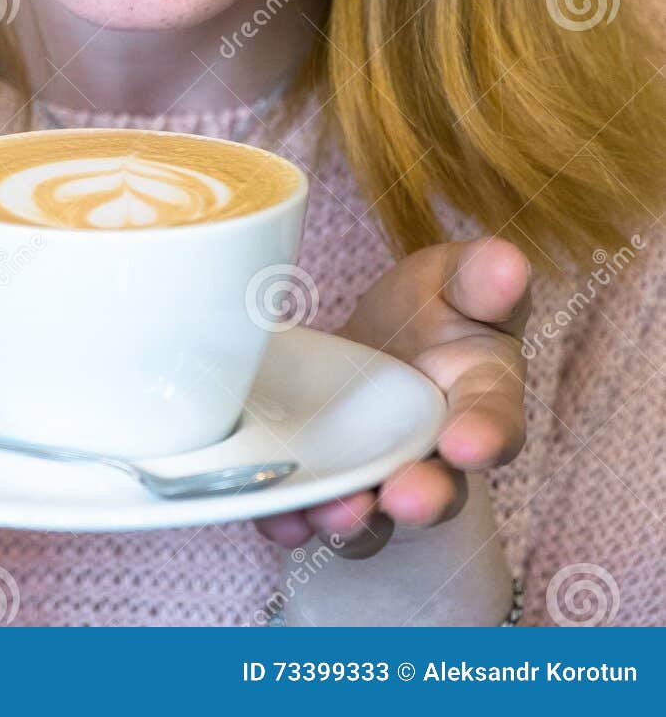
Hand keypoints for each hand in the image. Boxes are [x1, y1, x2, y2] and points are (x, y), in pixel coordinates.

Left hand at [254, 236, 529, 557]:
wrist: (377, 342)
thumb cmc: (430, 309)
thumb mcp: (453, 278)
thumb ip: (479, 277)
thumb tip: (509, 264)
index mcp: (482, 397)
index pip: (495, 422)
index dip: (484, 437)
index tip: (464, 443)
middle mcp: (438, 454)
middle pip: (439, 489)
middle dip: (423, 497)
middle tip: (402, 498)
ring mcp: (382, 478)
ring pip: (376, 518)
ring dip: (354, 521)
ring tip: (333, 514)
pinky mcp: (328, 486)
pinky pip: (310, 516)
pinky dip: (291, 520)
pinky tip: (276, 516)